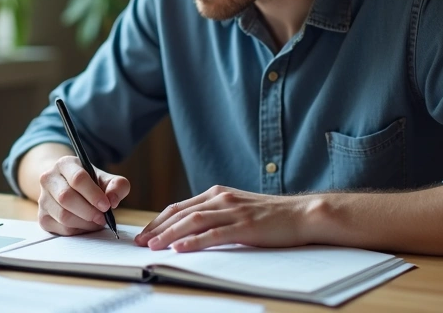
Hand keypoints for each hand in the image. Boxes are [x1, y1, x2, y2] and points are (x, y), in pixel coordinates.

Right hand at [36, 156, 130, 235]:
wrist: (67, 187)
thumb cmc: (89, 183)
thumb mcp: (105, 179)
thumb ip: (117, 186)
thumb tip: (112, 201)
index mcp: (65, 164)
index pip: (77, 178)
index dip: (93, 194)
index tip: (106, 206)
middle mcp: (49, 179)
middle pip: (66, 198)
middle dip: (89, 211)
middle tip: (103, 218)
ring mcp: (43, 199)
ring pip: (63, 215)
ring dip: (84, 222)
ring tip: (96, 221)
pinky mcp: (42, 217)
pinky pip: (60, 228)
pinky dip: (77, 230)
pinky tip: (85, 225)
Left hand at [133, 185, 315, 251]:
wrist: (302, 214)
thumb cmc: (271, 216)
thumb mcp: (238, 209)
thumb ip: (217, 214)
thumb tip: (193, 229)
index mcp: (218, 193)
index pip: (180, 206)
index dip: (159, 220)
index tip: (145, 233)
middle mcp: (221, 198)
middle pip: (181, 213)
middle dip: (158, 228)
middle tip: (141, 242)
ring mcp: (232, 211)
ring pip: (192, 222)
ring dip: (169, 234)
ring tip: (153, 246)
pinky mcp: (244, 226)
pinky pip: (213, 234)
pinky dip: (193, 242)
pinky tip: (179, 249)